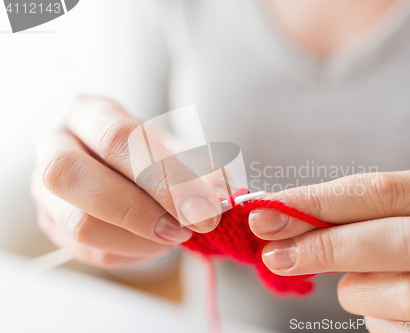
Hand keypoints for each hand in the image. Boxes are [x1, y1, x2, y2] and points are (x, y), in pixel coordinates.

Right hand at [31, 96, 220, 268]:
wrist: (129, 171)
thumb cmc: (154, 155)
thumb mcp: (183, 151)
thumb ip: (203, 171)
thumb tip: (219, 198)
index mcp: (87, 111)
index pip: (116, 136)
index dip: (163, 177)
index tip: (204, 209)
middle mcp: (53, 144)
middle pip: (70, 175)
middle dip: (136, 210)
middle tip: (183, 229)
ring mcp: (44, 189)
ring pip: (80, 224)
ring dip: (140, 239)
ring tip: (175, 235)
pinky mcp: (52, 226)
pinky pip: (90, 253)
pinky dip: (134, 253)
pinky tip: (156, 242)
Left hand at [249, 168, 409, 330]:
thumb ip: (361, 215)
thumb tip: (279, 223)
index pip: (383, 191)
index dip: (318, 203)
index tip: (266, 213)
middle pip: (402, 241)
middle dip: (327, 248)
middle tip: (276, 255)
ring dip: (361, 293)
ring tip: (359, 286)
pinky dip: (383, 322)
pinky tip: (389, 309)